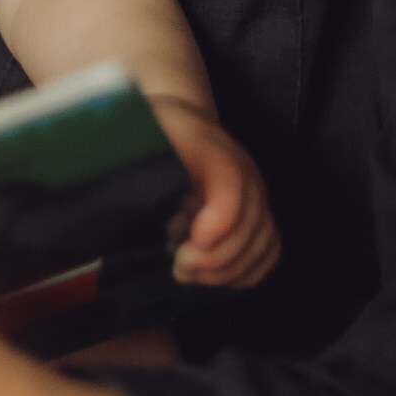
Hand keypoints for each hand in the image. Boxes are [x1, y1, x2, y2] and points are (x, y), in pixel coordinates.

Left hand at [150, 102, 278, 289]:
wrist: (185, 120)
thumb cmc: (158, 136)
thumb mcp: (141, 144)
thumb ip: (135, 173)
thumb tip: (126, 210)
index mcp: (214, 152)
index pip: (231, 187)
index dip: (217, 224)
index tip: (184, 249)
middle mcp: (245, 173)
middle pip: (250, 225)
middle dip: (213, 259)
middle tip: (179, 267)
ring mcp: (257, 195)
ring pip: (262, 244)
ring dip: (226, 271)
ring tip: (191, 272)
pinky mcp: (261, 213)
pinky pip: (269, 250)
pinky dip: (245, 271)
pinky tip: (215, 274)